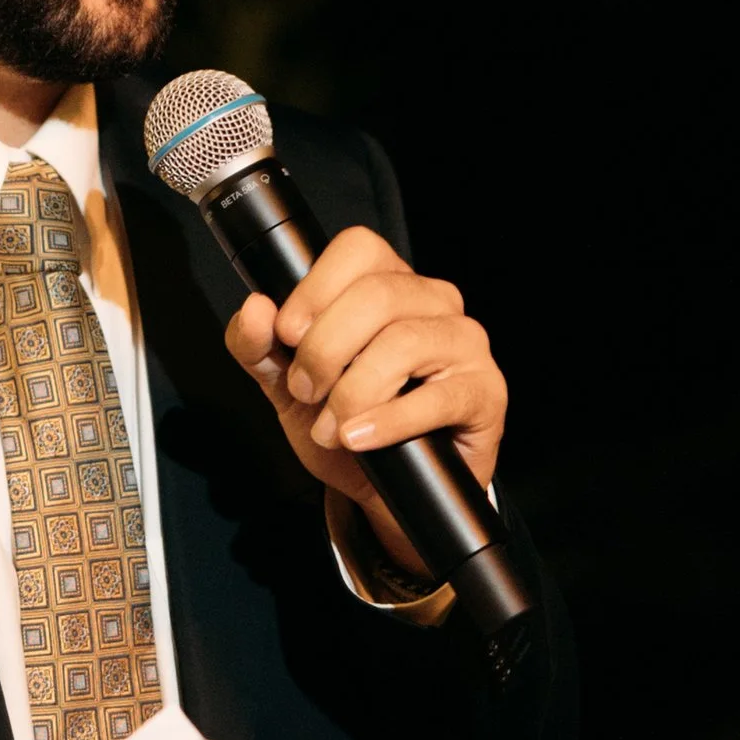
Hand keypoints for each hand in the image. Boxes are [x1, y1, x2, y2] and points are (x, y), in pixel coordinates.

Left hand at [224, 225, 506, 576]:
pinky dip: (387, 421)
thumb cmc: (348, 422)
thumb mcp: (288, 385)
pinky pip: (436, 397)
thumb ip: (260, 346)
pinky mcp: (484, 391)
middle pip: (376, 296)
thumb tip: (255, 308)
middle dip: (324, 349)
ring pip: (403, 343)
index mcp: (388, 283)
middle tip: (306, 390)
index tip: (287, 335)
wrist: (389, 490)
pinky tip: (360, 438)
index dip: (314, 290)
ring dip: (352, 392)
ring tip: (332, 426)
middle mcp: (433, 302)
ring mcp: (464, 343)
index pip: (358, 249)